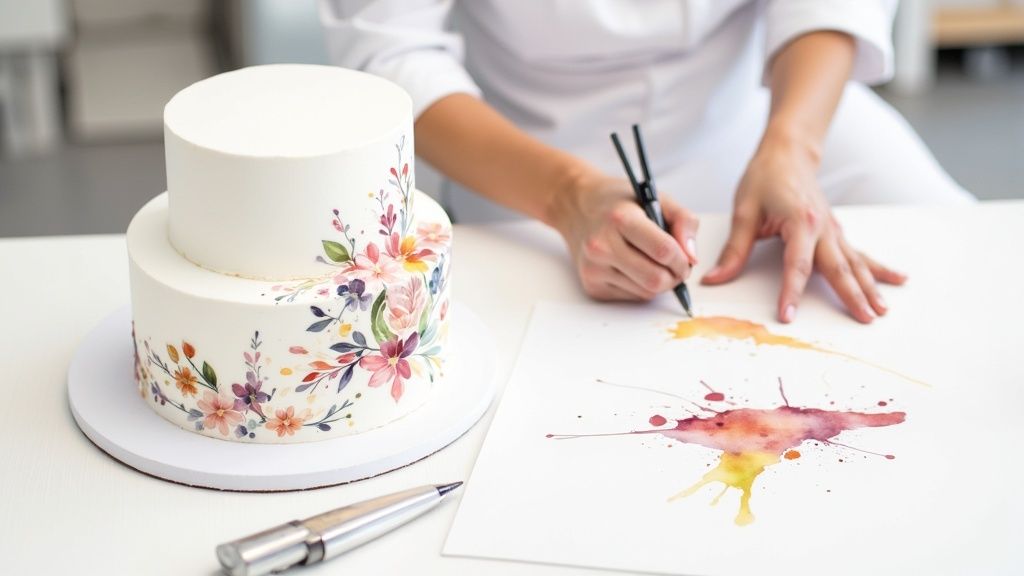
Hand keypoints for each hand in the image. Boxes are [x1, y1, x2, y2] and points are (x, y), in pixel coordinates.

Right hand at [552, 169, 699, 300]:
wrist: (578, 207)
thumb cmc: (621, 203)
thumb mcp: (657, 198)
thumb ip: (684, 222)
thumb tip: (692, 258)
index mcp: (620, 219)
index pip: (664, 251)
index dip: (683, 260)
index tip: (686, 258)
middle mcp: (601, 246)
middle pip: (655, 279)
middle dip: (674, 276)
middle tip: (676, 266)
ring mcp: (593, 269)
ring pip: (646, 293)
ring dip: (659, 282)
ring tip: (653, 262)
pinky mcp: (591, 286)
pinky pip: (632, 297)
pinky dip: (642, 287)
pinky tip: (634, 267)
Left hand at [702, 136, 905, 322]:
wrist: (787, 152)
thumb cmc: (765, 177)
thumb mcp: (744, 212)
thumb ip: (734, 249)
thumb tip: (715, 278)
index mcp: (799, 221)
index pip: (795, 265)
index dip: (791, 292)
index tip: (788, 315)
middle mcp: (822, 227)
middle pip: (838, 267)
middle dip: (852, 295)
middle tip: (864, 320)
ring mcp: (833, 229)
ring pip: (854, 262)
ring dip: (869, 287)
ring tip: (881, 311)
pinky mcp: (835, 231)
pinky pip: (859, 253)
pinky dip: (878, 268)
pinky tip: (898, 279)